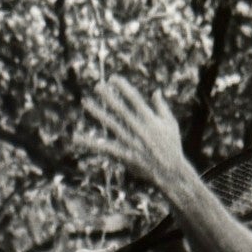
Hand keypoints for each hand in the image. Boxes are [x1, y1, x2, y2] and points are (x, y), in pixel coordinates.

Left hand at [80, 77, 189, 194]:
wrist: (172, 173)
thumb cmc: (172, 147)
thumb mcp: (171, 124)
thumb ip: (161, 107)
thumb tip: (155, 91)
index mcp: (150, 119)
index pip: (134, 99)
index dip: (123, 87)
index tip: (113, 78)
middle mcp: (139, 128)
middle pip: (120, 109)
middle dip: (108, 96)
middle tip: (97, 86)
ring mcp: (132, 142)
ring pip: (111, 124)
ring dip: (98, 113)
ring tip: (86, 102)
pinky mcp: (126, 155)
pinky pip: (106, 148)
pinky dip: (91, 143)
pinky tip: (79, 138)